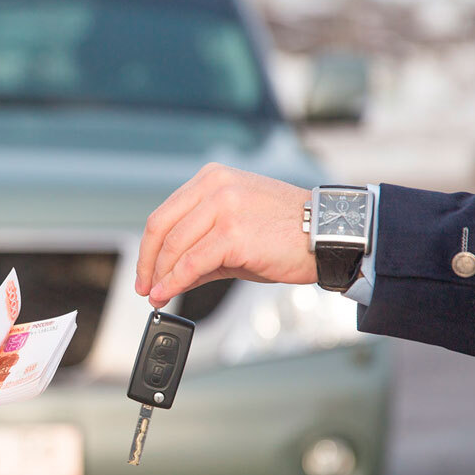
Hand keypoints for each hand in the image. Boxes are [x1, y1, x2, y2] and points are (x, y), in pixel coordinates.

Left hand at [135, 163, 314, 307]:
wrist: (328, 235)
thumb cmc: (287, 233)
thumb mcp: (234, 232)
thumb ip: (199, 249)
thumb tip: (168, 276)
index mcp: (212, 179)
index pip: (164, 214)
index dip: (148, 247)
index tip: (145, 270)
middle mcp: (215, 187)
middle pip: (162, 229)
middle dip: (148, 263)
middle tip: (145, 287)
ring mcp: (224, 207)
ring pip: (174, 247)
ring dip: (160, 277)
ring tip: (157, 296)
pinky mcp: (233, 234)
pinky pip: (191, 263)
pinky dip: (174, 282)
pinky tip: (167, 294)